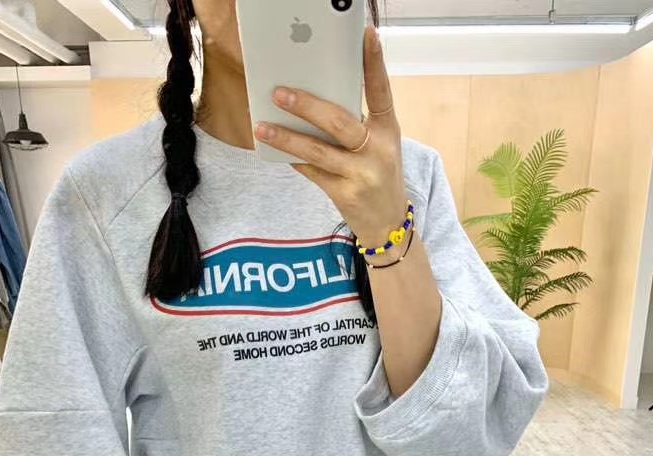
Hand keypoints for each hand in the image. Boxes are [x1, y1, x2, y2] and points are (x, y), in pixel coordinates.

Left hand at [253, 25, 407, 250]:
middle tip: (279, 93)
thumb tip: (312, 102)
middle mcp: (378, 150)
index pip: (382, 91)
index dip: (375, 63)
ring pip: (318, 150)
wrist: (388, 224)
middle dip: (307, 106)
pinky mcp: (345, 194)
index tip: (366, 35)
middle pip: (338, 122)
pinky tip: (276, 151)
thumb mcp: (379, 145)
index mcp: (389, 130)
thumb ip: (356, 124)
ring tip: (263, 127)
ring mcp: (361, 174)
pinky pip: (312, 172)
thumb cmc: (378, 175)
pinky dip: (294, 159)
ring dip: (287, 137)